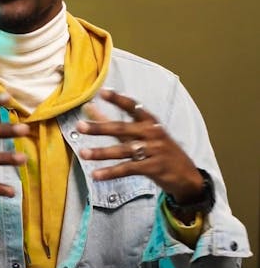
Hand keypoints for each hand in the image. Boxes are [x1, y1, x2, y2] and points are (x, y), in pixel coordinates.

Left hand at [76, 88, 204, 201]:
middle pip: (123, 129)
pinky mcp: (153, 168)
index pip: (133, 107)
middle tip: (80, 126)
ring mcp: (154, 151)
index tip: (101, 92)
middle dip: (100, 128)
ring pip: (123, 151)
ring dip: (101, 153)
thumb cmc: (160, 151)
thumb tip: (92, 109)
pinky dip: (111, 172)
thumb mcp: (144, 135)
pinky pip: (128, 169)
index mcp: (151, 122)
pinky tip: (96, 175)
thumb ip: (118, 124)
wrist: (187, 175)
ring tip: (83, 153)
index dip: (118, 99)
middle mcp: (152, 134)